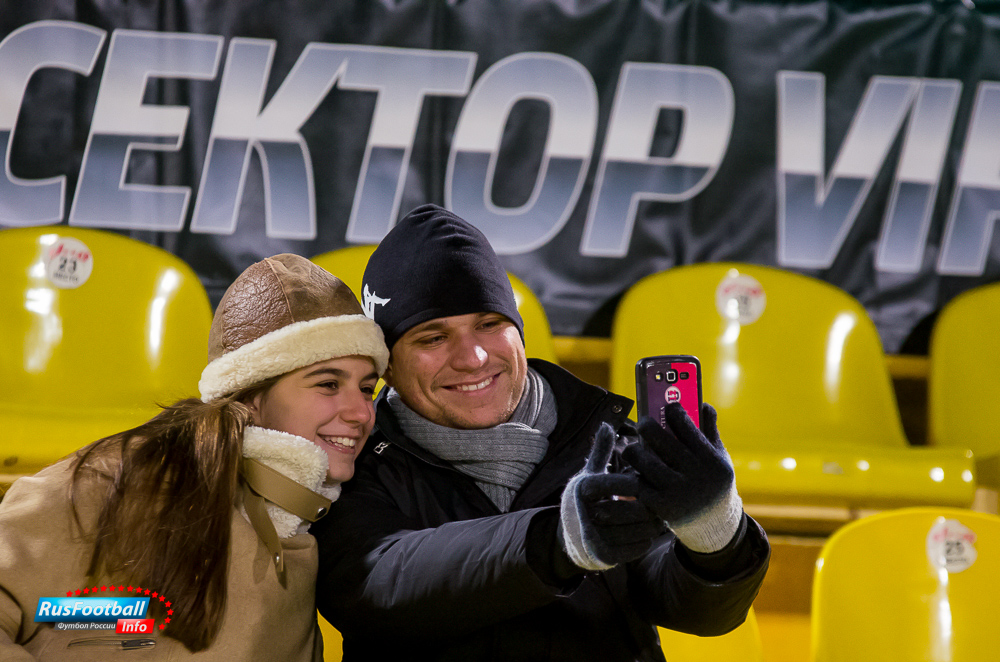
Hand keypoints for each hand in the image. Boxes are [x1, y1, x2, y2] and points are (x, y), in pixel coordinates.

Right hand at [558, 423, 664, 569]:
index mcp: (584, 488)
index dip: (637, 483)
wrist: (571, 539)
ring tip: (662, 516)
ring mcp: (596, 536)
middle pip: (634, 508)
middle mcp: (586, 512)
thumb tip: (607, 424)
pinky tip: (649, 532)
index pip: (619, 482)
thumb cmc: (586, 502)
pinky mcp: (605, 555)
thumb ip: (600, 452)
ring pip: (640, 529)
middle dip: (651, 506)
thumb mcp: (589, 475)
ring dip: (653, 524)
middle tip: (665, 501)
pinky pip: (638, 546)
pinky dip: (646, 539)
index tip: (647, 481)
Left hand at [622, 402, 742, 552]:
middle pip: (657, 437)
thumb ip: (710, 431)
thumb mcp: (720, 458)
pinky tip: (637, 472)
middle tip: (644, 424)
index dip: (672, 409)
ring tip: (635, 449)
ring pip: (641, 459)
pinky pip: (638, 482)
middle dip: (646, 425)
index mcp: (712, 460)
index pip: (684, 423)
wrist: (713, 527)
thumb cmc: (714, 484)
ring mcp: (677, 492)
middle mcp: (696, 475)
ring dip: (634, 450)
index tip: (667, 407)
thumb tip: (702, 403)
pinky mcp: (661, 507)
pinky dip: (635, 475)